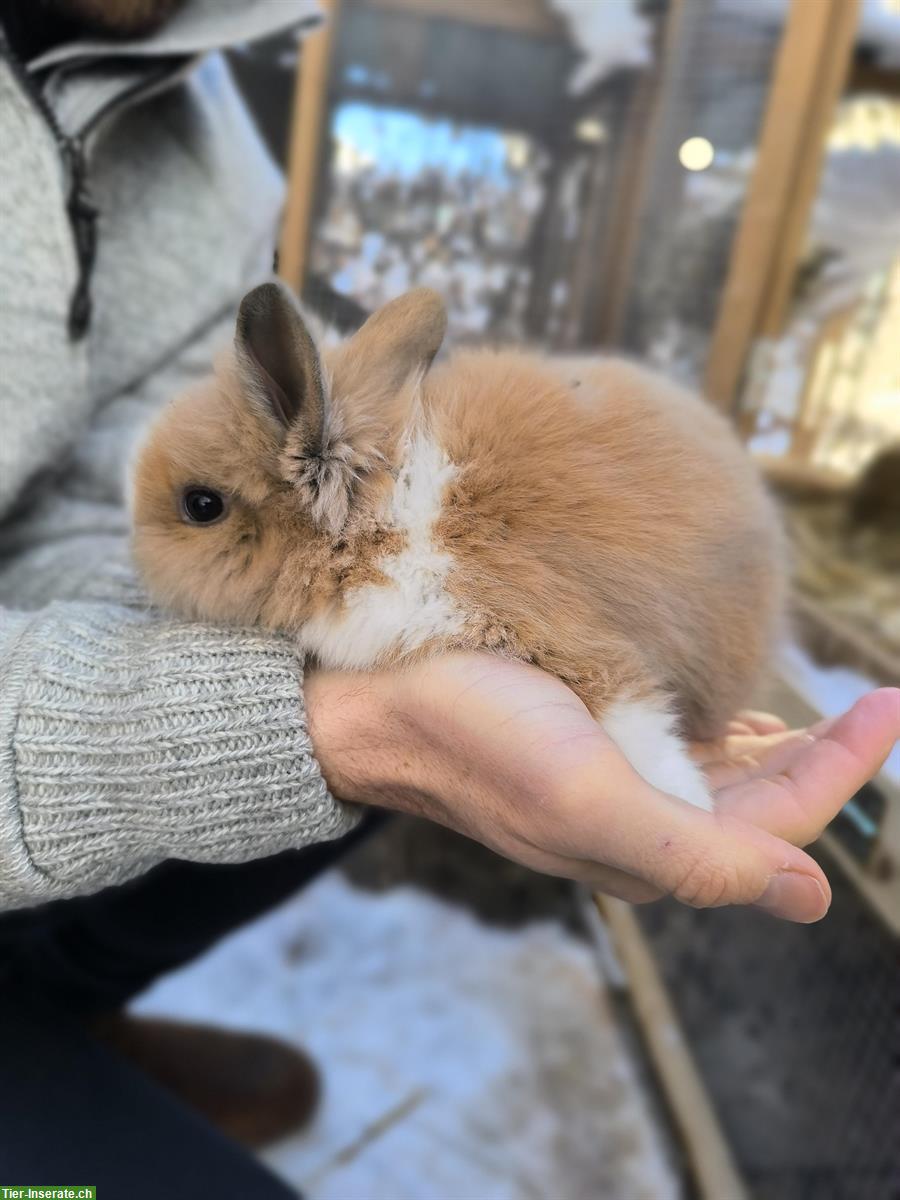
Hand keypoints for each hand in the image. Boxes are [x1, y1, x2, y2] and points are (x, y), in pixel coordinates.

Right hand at [304, 654, 898, 922]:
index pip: (783, 825)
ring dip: (789, 751)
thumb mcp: (585, 798)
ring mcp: (621, 793)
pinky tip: (752, 719)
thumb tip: (812, 898)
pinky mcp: (596, 757)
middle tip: (879, 702)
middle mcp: (645, 828)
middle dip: (830, 759)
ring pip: (731, 785)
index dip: (847, 770)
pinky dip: (732, 740)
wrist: (384, 710)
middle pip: (766, 806)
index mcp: (652, 852)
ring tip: (833, 713)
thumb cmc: (477, 738)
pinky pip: (687, 759)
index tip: (891, 702)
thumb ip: (696, 853)